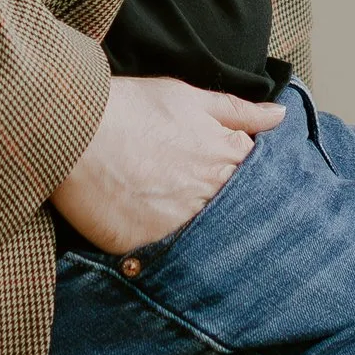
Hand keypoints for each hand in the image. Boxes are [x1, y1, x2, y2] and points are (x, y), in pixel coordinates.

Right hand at [48, 75, 287, 254]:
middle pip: (236, 212)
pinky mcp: (149, 246)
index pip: (258, 179)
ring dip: (202, 234)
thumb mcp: (188, 97)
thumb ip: (238, 111)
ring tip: (182, 226)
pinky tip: (159, 244)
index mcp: (225, 156)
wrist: (74, 130)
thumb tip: (280, 115)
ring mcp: (181, 222)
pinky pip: (168, 257)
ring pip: (207, 237)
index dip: (249, 182)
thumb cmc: (131, 107)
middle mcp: (210, 192)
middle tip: (207, 207)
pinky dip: (167, 252)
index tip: (235, 184)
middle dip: (229, 211)